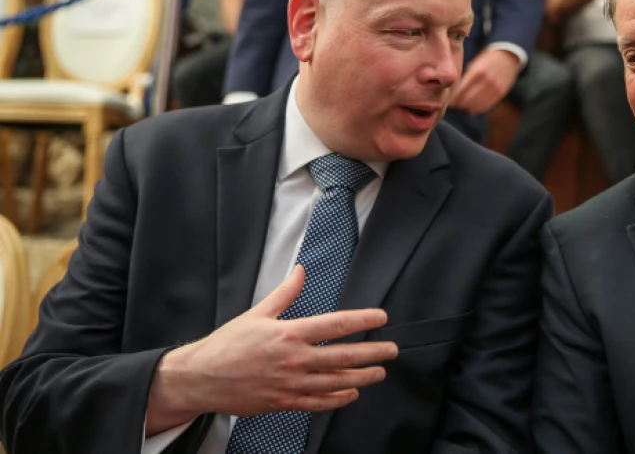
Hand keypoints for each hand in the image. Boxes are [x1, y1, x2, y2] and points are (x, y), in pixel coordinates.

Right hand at [147, 266, 397, 432]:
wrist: (201, 378)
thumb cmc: (227, 345)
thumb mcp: (256, 313)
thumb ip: (284, 293)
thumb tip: (300, 272)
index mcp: (288, 333)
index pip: (335, 325)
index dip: (362, 320)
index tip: (380, 317)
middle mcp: (293, 359)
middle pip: (343, 356)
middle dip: (372, 353)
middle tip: (392, 350)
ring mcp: (290, 384)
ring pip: (335, 382)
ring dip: (362, 377)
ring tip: (380, 372)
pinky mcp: (283, 402)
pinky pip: (318, 403)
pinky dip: (338, 399)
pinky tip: (352, 393)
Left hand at [449, 48, 520, 114]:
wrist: (508, 57)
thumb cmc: (487, 60)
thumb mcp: (475, 63)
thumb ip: (466, 77)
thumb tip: (454, 91)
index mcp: (477, 71)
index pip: (462, 89)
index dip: (455, 97)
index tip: (450, 102)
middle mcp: (486, 80)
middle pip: (469, 98)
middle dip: (460, 103)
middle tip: (454, 106)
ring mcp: (495, 87)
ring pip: (478, 103)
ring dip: (468, 107)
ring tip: (462, 107)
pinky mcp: (501, 92)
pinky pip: (488, 104)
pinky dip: (478, 108)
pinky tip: (472, 110)